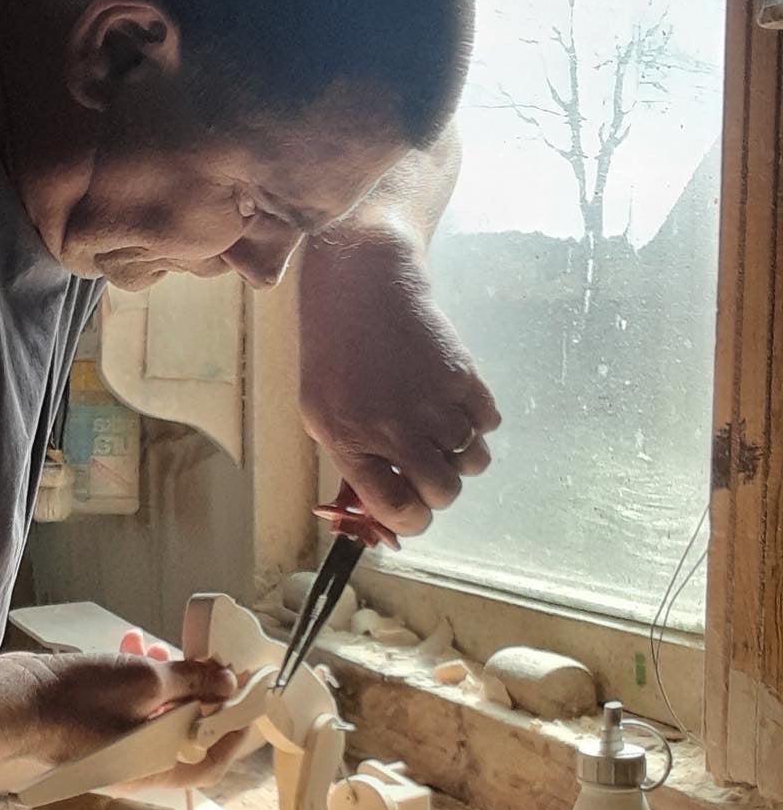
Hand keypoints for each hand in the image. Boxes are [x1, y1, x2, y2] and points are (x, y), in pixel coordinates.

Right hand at [13, 646, 237, 780]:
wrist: (17, 701)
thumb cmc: (81, 700)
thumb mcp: (145, 682)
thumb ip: (191, 681)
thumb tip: (228, 682)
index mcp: (157, 766)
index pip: (212, 761)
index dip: (235, 732)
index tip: (250, 701)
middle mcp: (140, 764)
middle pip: (188, 733)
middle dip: (202, 694)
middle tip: (213, 662)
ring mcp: (117, 747)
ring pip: (158, 714)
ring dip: (168, 678)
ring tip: (162, 643)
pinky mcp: (99, 727)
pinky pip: (131, 705)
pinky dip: (139, 678)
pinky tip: (132, 642)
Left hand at [297, 231, 499, 536]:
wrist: (362, 289)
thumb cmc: (334, 356)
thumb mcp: (321, 414)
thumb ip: (353, 462)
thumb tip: (387, 511)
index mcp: (348, 439)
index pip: (396, 508)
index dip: (411, 520)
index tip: (414, 511)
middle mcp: (392, 426)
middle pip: (444, 492)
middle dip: (439, 490)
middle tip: (427, 468)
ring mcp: (431, 400)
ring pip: (473, 462)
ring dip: (461, 456)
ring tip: (437, 430)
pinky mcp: (462, 375)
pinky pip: (489, 424)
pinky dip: (477, 422)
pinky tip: (451, 402)